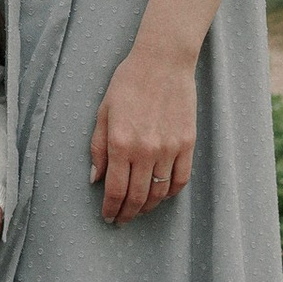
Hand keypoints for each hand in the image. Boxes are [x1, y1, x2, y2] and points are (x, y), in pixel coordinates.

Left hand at [90, 45, 196, 223]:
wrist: (163, 61)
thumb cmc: (129, 83)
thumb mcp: (104, 113)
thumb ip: (98, 148)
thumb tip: (95, 178)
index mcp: (121, 143)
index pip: (115, 190)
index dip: (111, 209)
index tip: (108, 217)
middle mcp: (146, 150)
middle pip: (137, 197)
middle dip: (127, 214)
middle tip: (121, 220)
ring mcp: (169, 148)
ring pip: (160, 192)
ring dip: (148, 207)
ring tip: (139, 209)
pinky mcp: (187, 143)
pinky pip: (181, 179)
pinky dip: (170, 193)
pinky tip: (162, 194)